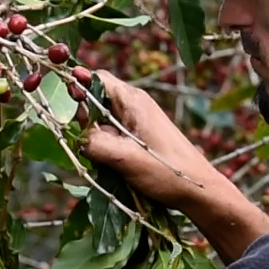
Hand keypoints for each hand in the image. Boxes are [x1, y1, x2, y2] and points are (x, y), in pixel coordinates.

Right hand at [81, 70, 225, 212]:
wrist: (198, 191)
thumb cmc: (168, 173)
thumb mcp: (125, 159)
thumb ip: (95, 143)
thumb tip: (75, 137)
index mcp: (132, 100)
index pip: (96, 78)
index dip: (78, 88)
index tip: (70, 110)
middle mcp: (134, 105)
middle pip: (95, 100)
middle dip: (85, 120)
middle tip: (89, 143)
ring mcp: (137, 121)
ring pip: (101, 120)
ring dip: (96, 138)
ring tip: (105, 159)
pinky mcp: (139, 136)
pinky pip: (111, 135)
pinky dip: (106, 147)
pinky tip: (112, 164)